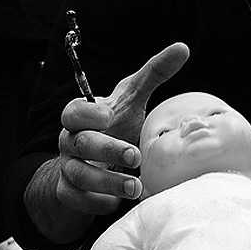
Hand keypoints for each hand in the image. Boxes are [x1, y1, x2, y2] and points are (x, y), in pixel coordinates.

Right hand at [58, 41, 188, 207]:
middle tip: (135, 156)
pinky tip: (121, 202)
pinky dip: (100, 202)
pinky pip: (78, 199)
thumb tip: (182, 47)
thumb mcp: (133, 99)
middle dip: (107, 150)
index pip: (72, 111)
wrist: (98, 164)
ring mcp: (68, 168)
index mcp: (81, 117)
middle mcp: (70, 141)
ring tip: (136, 187)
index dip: (87, 114)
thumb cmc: (118, 126)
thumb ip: (154, 74)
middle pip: (78, 144)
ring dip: (107, 183)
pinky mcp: (70, 193)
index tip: (109, 116)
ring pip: (78, 175)